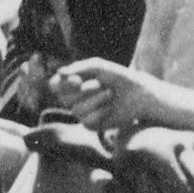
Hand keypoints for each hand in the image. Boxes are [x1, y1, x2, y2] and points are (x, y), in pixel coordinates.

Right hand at [48, 58, 166, 135]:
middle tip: (100, 84)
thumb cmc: (118, 77)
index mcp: (73, 84)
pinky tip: (110, 108)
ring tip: (110, 93)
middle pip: (65, 98)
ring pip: (76, 110)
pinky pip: (87, 121)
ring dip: (95, 100)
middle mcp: (74, 100)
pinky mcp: (92, 125)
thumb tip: (60, 72)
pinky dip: (100, 112)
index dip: (62, 84)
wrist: (139, 94)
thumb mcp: (98, 67)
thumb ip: (78, 67)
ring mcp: (82, 113)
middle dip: (83, 91)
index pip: (55, 86)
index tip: (77, 80)